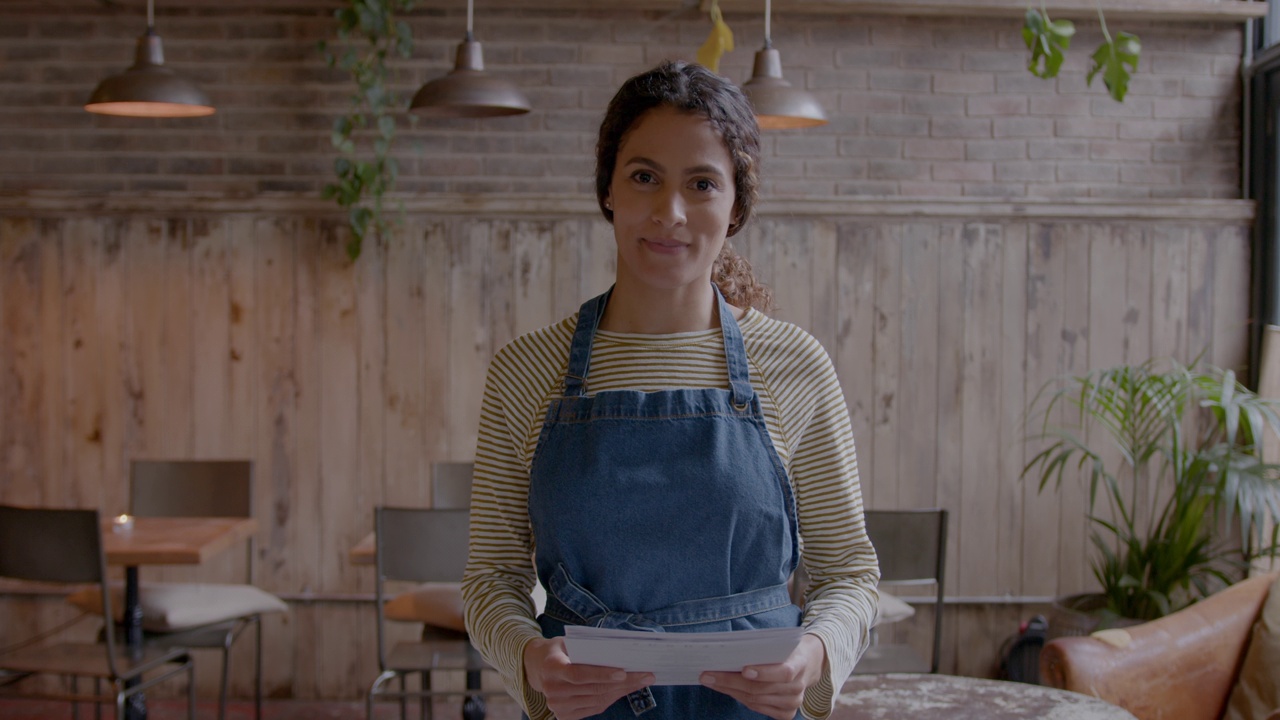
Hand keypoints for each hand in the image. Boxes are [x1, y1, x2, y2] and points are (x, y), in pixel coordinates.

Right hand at [523, 636, 654, 719]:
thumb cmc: (560, 651)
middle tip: (646, 675)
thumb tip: (620, 652)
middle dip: (624, 683)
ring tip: (641, 681)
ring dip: (622, 691)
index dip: (601, 674)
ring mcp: (557, 706)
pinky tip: (625, 689)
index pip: (578, 674)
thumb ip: (587, 648)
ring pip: (598, 700)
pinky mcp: (565, 716)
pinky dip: (612, 698)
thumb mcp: (568, 642)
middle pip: (594, 689)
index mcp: (552, 667)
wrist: (538, 668)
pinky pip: (595, 708)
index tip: (623, 672)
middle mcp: (552, 690)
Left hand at [699, 633, 826, 719]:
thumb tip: (729, 652)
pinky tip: (727, 690)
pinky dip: (741, 699)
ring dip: (730, 691)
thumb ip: (763, 649)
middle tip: (708, 675)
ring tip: (711, 682)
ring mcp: (793, 703)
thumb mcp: (781, 643)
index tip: (743, 669)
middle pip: (761, 689)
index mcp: (800, 664)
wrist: (808, 663)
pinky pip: (758, 709)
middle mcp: (798, 687)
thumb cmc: (787, 650)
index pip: (784, 672)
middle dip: (731, 682)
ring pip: (756, 701)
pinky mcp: (787, 714)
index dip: (763, 672)